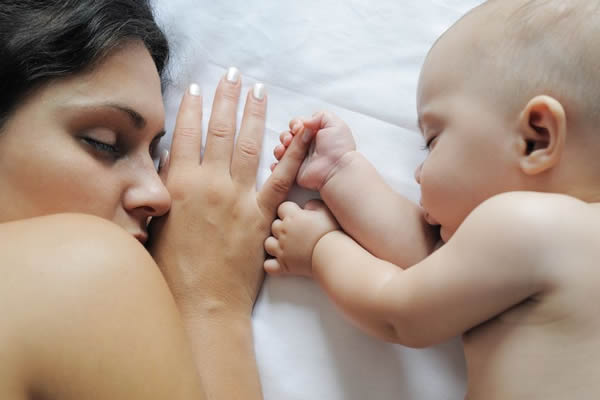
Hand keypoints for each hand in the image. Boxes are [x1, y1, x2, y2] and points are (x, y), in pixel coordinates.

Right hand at [148, 73, 309, 316]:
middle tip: (233, 75)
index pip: (186, 134)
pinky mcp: (262, 213)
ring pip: (247, 144)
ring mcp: (238, 196)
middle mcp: (209, 182)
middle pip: (218, 130)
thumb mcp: (152, 227)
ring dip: (253, 113)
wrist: (202, 303)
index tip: (198, 87)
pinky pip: (281, 176)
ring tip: (258, 90)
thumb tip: (163, 167)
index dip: (192, 108)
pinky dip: (294, 152)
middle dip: (226, 98)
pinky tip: (303, 132)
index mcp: (177, 184)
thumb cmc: (170, 271)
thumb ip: (157, 193)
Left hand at [264, 200, 338, 277]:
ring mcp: (282, 249)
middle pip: (274, 225)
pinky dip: (272, 265)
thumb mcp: (325, 212)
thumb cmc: (331, 233)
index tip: (295, 215)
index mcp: (293, 217)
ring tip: (285, 246)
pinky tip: (279, 262)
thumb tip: (307, 206)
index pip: (282, 208)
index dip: (288, 211)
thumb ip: (314, 205)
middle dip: (281, 227)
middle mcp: (284, 232)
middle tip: (293, 232)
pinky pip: (269, 266)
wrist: (332, 255)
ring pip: (268, 244)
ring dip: (274, 244)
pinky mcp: (284, 265)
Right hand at [273, 111, 355, 190]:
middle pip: (287, 136)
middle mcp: (307, 145)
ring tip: (284, 149)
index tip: (298, 128)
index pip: (297, 125)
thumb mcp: (334, 123)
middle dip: (285, 136)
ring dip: (280, 147)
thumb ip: (319, 116)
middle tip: (290, 140)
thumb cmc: (338, 147)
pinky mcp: (295, 170)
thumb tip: (305, 121)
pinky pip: (281, 166)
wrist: (337, 169)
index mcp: (314, 133)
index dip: (295, 124)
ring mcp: (300, 158)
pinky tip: (281, 158)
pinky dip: (277, 162)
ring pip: (282, 149)